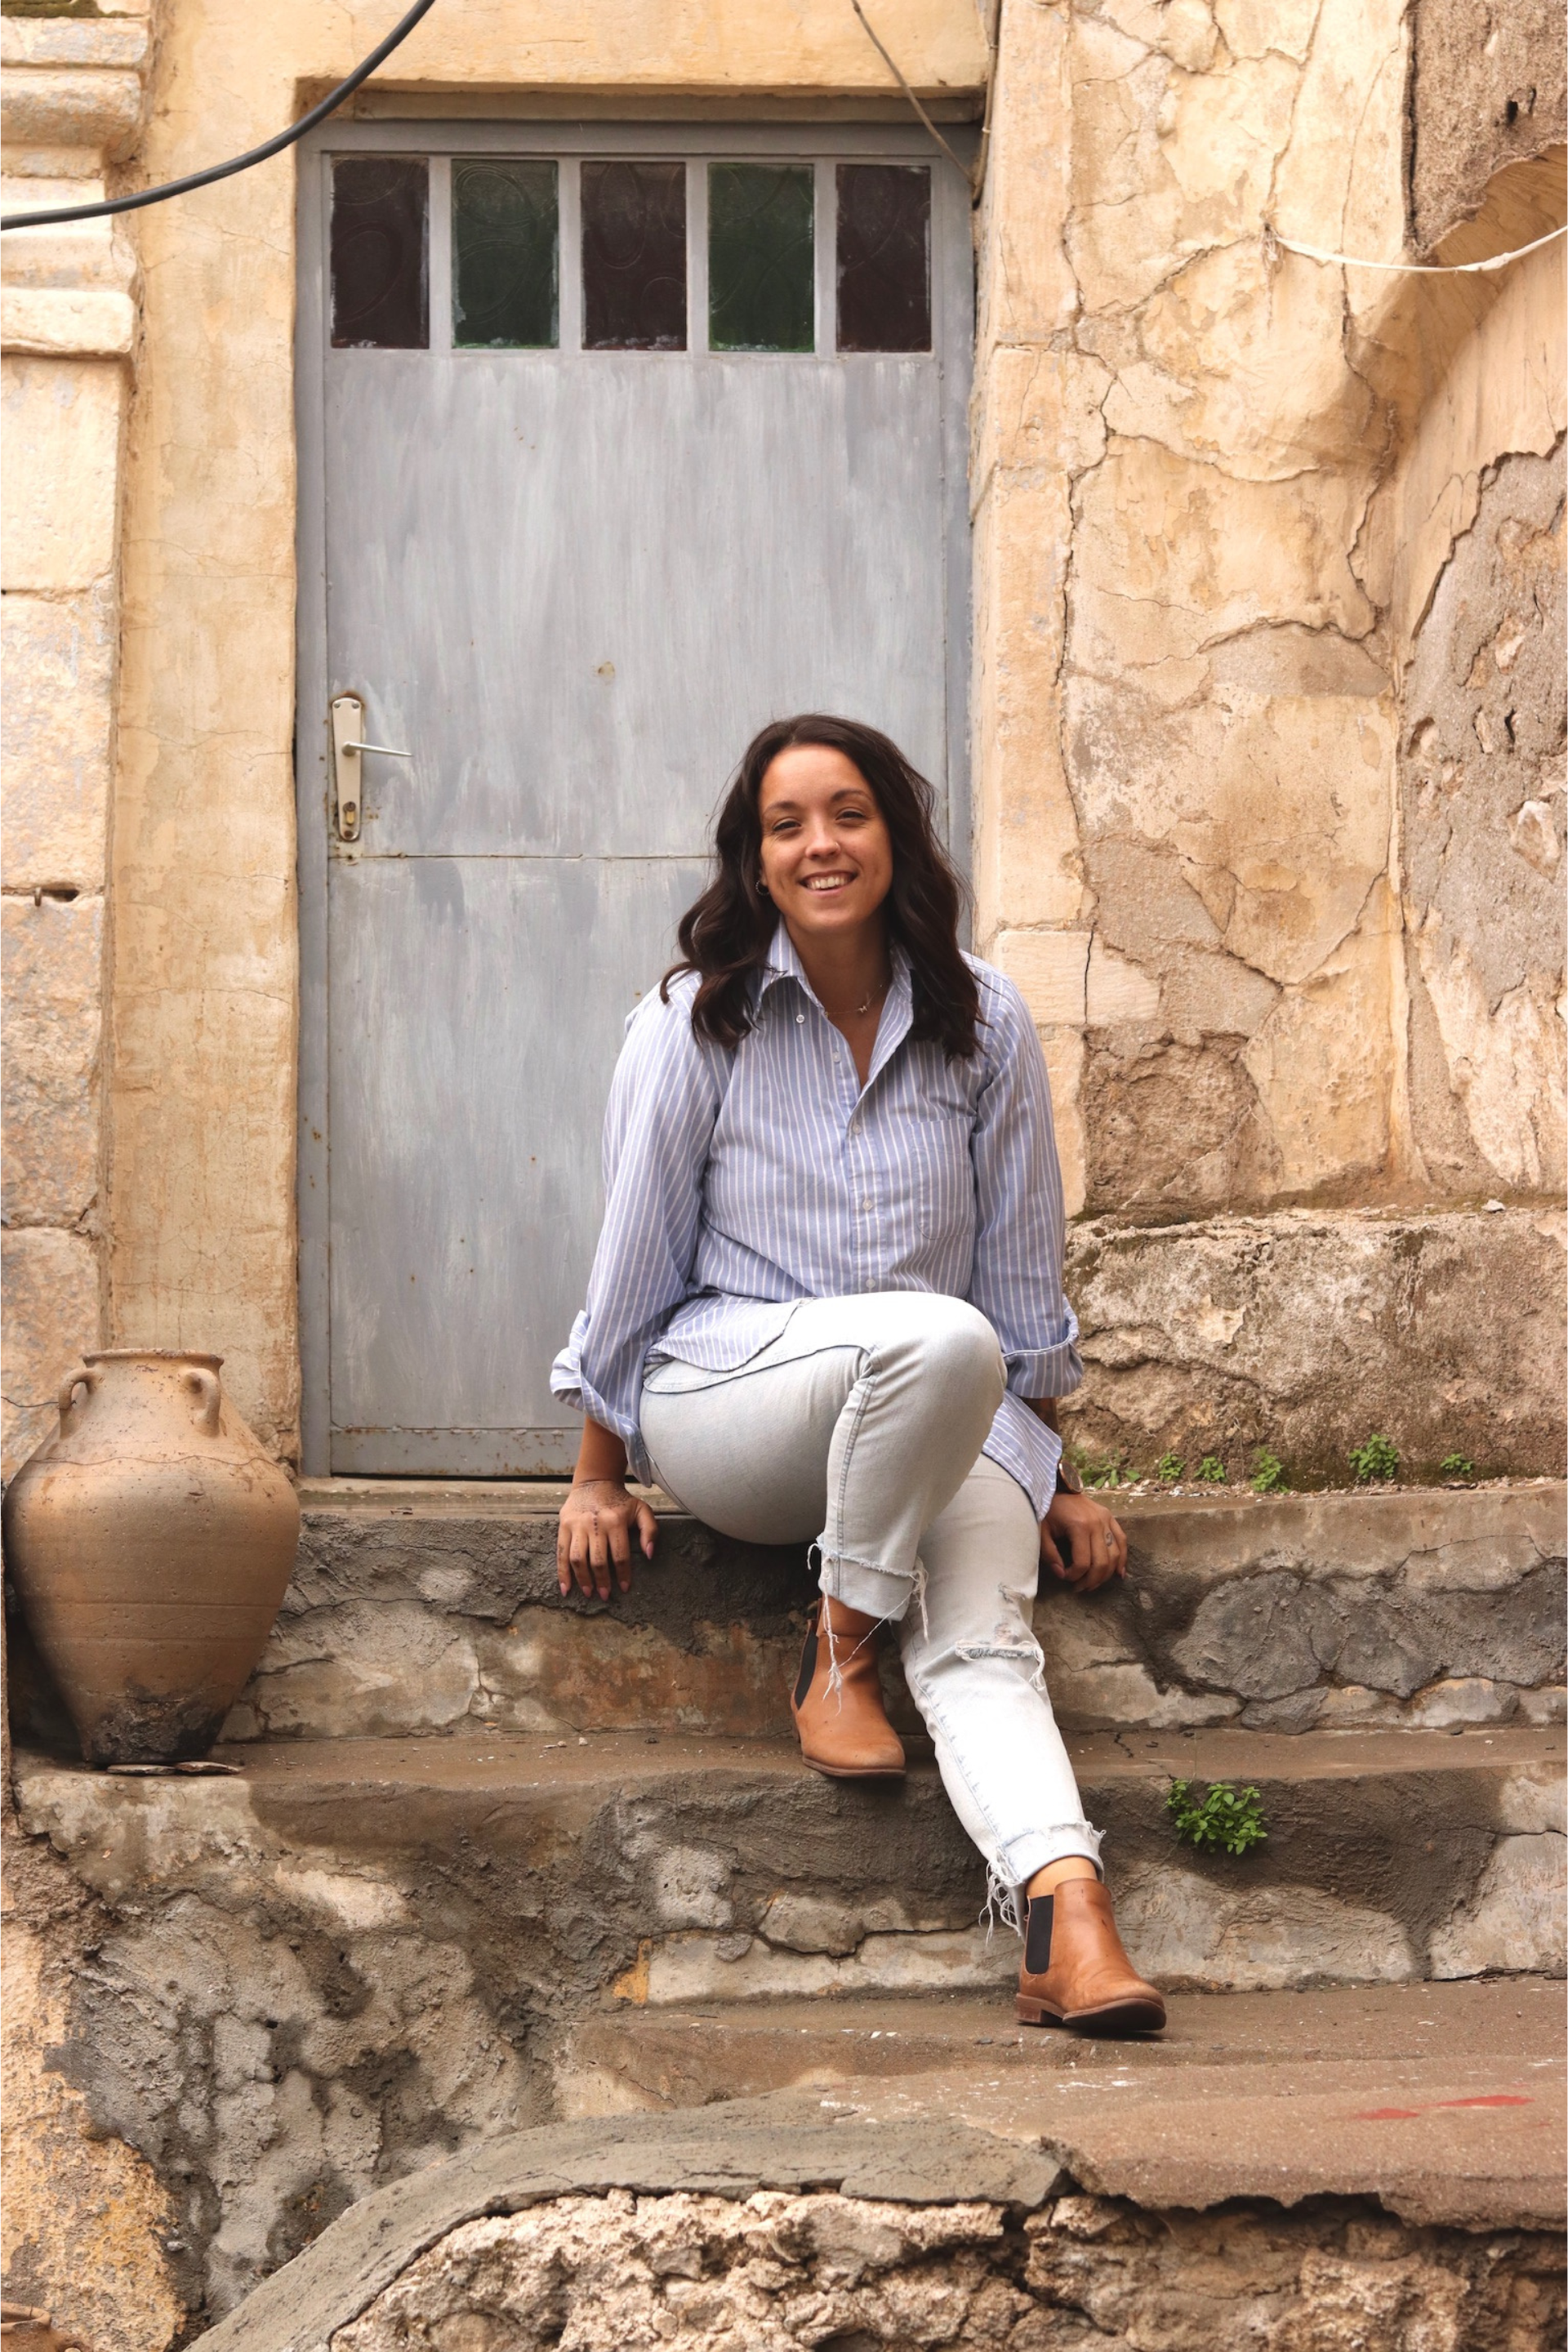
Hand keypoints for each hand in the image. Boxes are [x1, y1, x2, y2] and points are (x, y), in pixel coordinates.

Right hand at [557, 1478, 657, 1599]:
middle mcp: (595, 1524)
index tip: (624, 1588)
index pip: (620, 1555)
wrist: (595, 1481)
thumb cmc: (620, 1500)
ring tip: (588, 1593)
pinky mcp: (564, 1525)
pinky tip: (566, 1588)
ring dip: (582, 1579)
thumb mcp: (641, 1510)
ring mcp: (577, 1525)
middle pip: (598, 1560)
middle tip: (604, 1595)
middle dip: (602, 1581)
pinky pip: (561, 1553)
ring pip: (577, 1559)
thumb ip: (650, 1531)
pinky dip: (562, 1573)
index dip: (623, 1574)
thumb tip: (649, 1554)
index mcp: (616, 1521)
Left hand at [1041, 1490, 1126, 1591]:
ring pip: (1115, 1555)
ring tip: (1094, 1584)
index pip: (1082, 1562)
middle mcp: (1097, 1523)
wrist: (1057, 1487)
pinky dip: (1123, 1559)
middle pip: (1101, 1562)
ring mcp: (1106, 1519)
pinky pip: (1122, 1540)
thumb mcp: (1042, 1532)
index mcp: (1079, 1526)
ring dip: (1106, 1574)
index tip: (1065, 1577)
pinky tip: (1119, 1573)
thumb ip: (1050, 1554)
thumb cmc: (1047, 1510)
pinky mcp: (1110, 1517)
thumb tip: (1061, 1574)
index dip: (1074, 1576)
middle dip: (1091, 1580)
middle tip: (1080, 1588)